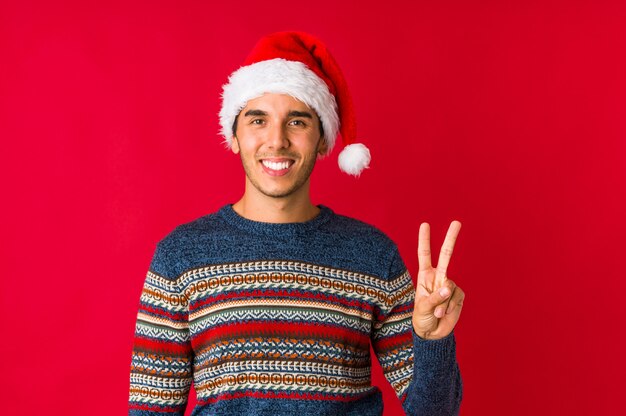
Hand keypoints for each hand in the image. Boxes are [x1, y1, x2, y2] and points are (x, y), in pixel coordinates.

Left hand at [412, 221, 464, 339]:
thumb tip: (448, 287)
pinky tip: (444, 314)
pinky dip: (450, 307)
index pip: (424, 255)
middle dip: (451, 239)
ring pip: (450, 286)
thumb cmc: (421, 318)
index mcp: (425, 276)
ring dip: (442, 302)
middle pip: (446, 255)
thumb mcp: (423, 307)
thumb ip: (435, 296)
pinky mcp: (458, 295)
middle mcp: (438, 277)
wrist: (432, 333)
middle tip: (457, 222)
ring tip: (436, 313)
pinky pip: (456, 297)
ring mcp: (449, 285)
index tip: (425, 225)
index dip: (424, 240)